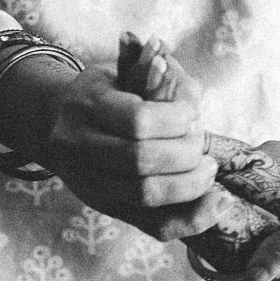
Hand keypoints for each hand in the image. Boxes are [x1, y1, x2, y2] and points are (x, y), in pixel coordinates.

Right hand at [31, 64, 222, 240]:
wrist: (58, 126)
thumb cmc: (107, 93)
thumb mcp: (123, 70)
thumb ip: (150, 66)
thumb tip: (162, 54)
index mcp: (85, 107)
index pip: (138, 121)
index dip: (177, 119)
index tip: (191, 114)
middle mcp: (79, 148)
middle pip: (141, 161)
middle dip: (186, 152)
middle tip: (201, 142)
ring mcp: (90, 184)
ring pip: (146, 196)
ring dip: (192, 183)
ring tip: (208, 168)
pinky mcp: (110, 209)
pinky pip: (154, 226)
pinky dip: (193, 219)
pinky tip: (221, 203)